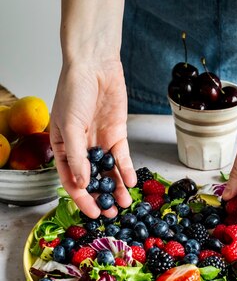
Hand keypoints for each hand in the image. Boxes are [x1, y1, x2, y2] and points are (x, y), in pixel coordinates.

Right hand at [50, 59, 136, 217]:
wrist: (95, 66)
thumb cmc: (74, 91)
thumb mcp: (70, 126)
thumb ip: (76, 156)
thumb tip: (81, 184)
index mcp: (62, 148)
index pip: (71, 180)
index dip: (81, 199)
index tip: (93, 214)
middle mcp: (81, 148)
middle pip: (92, 179)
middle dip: (101, 198)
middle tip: (112, 214)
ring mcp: (100, 142)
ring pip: (109, 171)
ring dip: (116, 188)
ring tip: (124, 204)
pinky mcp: (117, 134)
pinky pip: (122, 157)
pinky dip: (126, 170)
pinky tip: (130, 182)